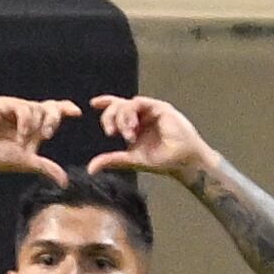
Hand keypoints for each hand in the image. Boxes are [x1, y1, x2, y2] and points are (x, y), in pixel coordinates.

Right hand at [0, 97, 75, 184]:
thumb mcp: (27, 162)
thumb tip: (65, 182)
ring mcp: (14, 108)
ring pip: (36, 107)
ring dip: (34, 124)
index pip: (54, 112)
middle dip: (53, 119)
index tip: (77, 112)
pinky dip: (24, 120)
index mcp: (35, 127)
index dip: (65, 108)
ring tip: (23, 139)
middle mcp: (26, 116)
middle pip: (49, 107)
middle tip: (48, 135)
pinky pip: (22, 106)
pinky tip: (20, 132)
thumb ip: (47, 168)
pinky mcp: (3, 104)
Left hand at [87, 95, 215, 183]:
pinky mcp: (160, 108)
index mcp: (134, 125)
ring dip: (123, 119)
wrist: (182, 161)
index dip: (105, 103)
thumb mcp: (131, 160)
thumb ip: (111, 160)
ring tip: (128, 136)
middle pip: (119, 105)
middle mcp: (142, 115)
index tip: (93, 104)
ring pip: (128, 104)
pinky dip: (132, 113)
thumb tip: (90, 169)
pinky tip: (133, 127)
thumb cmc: (162, 161)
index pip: (118, 109)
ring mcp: (151, 111)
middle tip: (110, 133)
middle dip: (110, 116)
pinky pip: (140, 103)